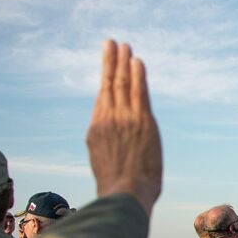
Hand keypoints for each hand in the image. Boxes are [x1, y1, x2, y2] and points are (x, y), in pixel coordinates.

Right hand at [86, 40, 161, 214]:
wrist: (125, 194)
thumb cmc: (118, 189)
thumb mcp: (104, 166)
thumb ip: (107, 150)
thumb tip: (112, 149)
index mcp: (96, 132)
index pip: (103, 101)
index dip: (106, 82)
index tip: (110, 70)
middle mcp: (107, 121)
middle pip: (108, 85)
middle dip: (110, 62)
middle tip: (111, 44)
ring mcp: (124, 119)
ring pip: (122, 83)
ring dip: (123, 62)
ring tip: (124, 46)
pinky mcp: (142, 121)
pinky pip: (139, 92)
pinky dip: (138, 75)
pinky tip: (137, 61)